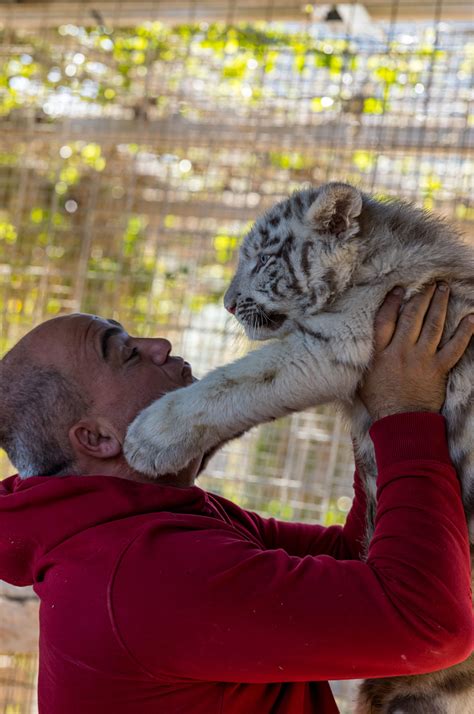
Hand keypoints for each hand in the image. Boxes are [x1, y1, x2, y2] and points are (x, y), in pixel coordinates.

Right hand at [358, 283, 473, 421]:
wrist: (400, 423)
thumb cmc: (379, 402)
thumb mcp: (361, 378)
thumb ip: (363, 357)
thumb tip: (355, 341)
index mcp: (379, 354)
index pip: (386, 320)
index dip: (392, 302)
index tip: (400, 288)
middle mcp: (401, 352)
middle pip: (412, 317)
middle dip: (421, 296)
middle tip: (429, 281)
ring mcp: (421, 359)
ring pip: (433, 325)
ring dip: (440, 304)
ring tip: (444, 288)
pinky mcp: (438, 369)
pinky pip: (455, 347)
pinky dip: (464, 332)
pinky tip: (471, 318)